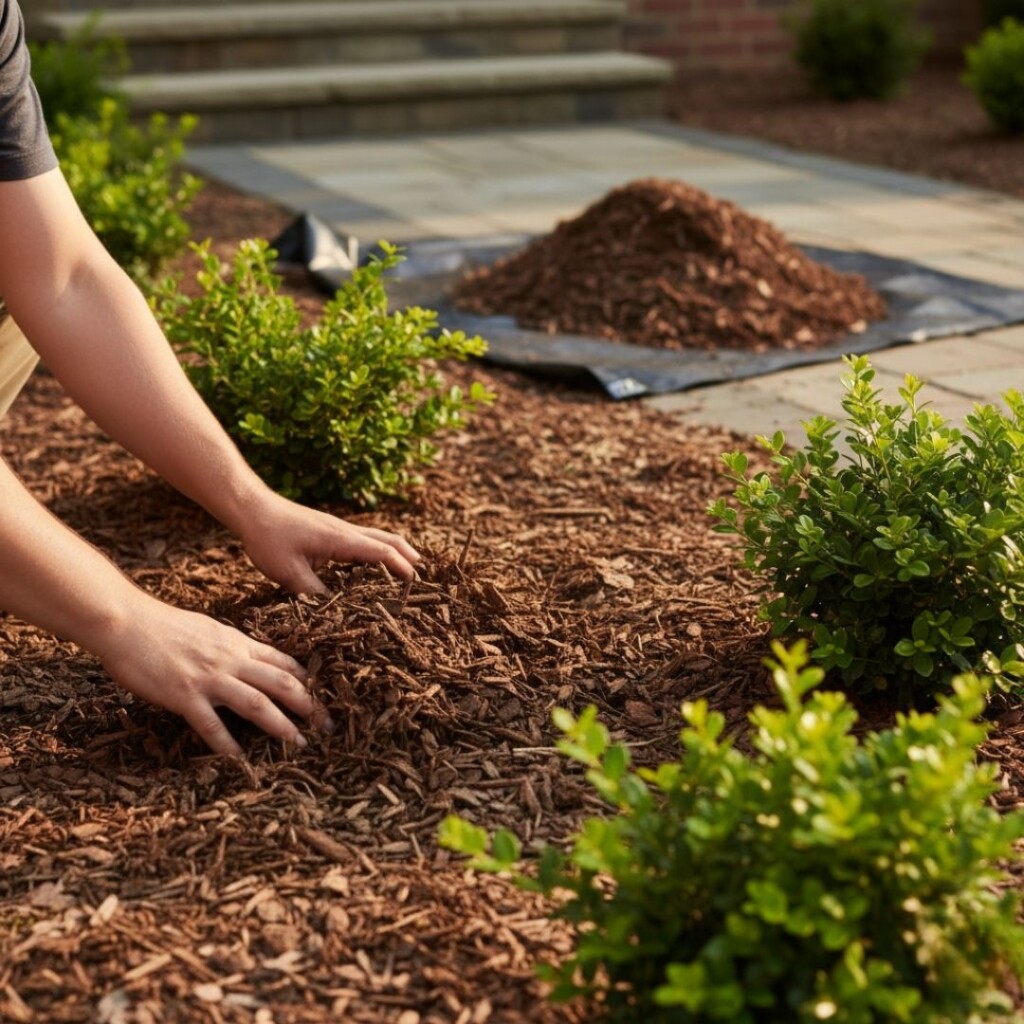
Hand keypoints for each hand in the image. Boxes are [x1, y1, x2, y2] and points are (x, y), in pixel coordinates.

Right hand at [98, 594, 331, 755]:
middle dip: (308, 704)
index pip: (282, 661)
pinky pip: (210, 723)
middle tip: (327, 725)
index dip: (307, 680)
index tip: (325, 697)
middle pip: (280, 682)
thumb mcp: (208, 630)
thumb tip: (250, 658)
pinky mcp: (183, 694)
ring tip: (297, 743)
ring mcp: (208, 677)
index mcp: (236, 643)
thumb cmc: (163, 626)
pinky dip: (226, 743)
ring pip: (256, 702)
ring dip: (280, 725)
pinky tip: (238, 759)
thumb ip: (231, 647)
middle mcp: (230, 659)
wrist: (126, 622)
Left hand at [238, 490, 420, 594]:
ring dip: (395, 551)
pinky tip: (373, 562)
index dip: (401, 568)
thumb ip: (314, 595)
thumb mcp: (289, 573)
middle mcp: (346, 530)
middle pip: (388, 539)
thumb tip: (333, 616)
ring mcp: (339, 528)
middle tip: (421, 576)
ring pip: (377, 537)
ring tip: (407, 568)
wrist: (252, 509)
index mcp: (341, 539)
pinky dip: (378, 550)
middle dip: (407, 556)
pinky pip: (363, 539)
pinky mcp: (330, 530)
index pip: (382, 552)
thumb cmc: (268, 538)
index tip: (415, 585)